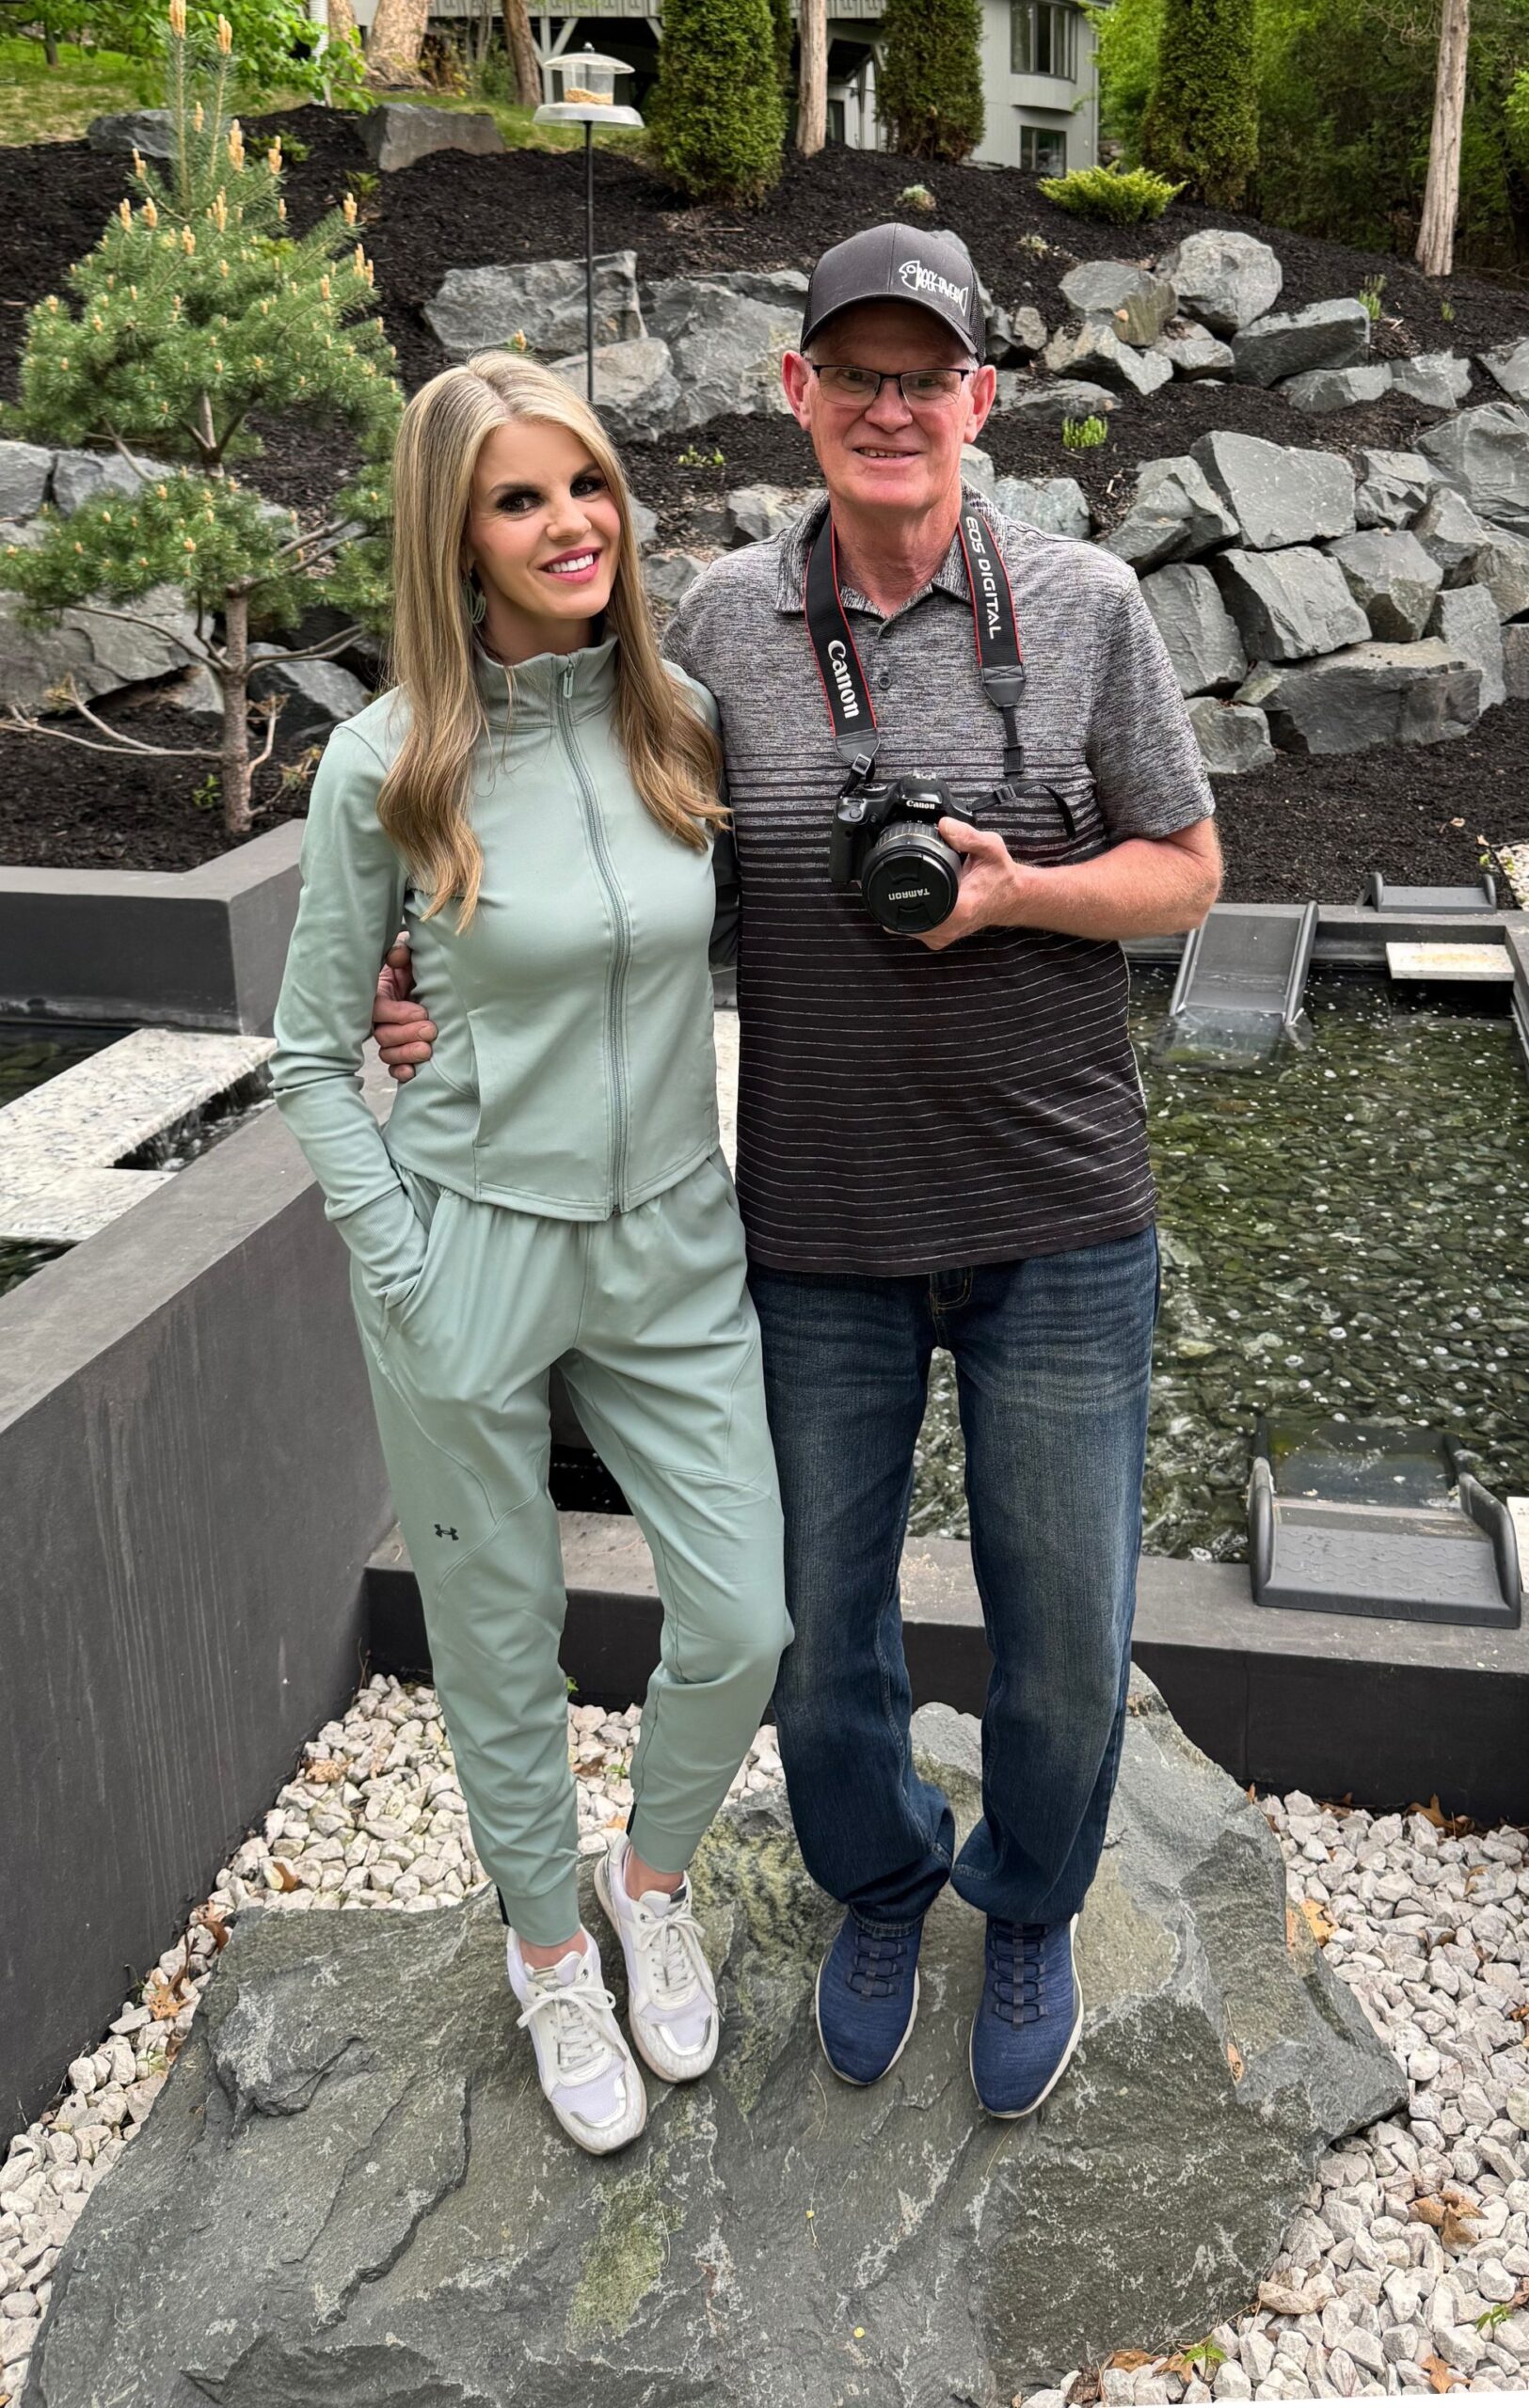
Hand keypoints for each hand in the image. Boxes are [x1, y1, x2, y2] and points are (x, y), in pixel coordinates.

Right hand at [373, 933, 435, 1082]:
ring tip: (427, 1050)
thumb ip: (402, 953)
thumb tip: (397, 957)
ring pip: (388, 1053)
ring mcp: (391, 1038)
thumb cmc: (418, 969)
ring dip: (407, 1053)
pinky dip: (402, 1071)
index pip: (378, 1009)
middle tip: (431, 1030)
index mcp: (380, 995)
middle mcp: (382, 1019)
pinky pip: (395, 1068)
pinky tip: (413, 1072)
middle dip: (407, 1034)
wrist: (435, 983)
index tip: (421, 1012)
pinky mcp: (401, 1053)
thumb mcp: (409, 957)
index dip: (396, 1014)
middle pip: (383, 1034)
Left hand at [913, 819, 1029, 950]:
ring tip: (919, 887)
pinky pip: (916, 929)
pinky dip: (913, 913)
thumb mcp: (990, 848)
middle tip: (911, 877)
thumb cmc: (1002, 876)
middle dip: (902, 894)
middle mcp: (950, 927)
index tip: (905, 875)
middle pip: (906, 915)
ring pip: (907, 926)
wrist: (1012, 898)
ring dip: (905, 905)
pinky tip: (922, 899)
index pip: (919, 904)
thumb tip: (943, 826)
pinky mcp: (940, 938)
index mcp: (961, 908)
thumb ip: (967, 835)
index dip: (907, 888)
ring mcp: (943, 936)